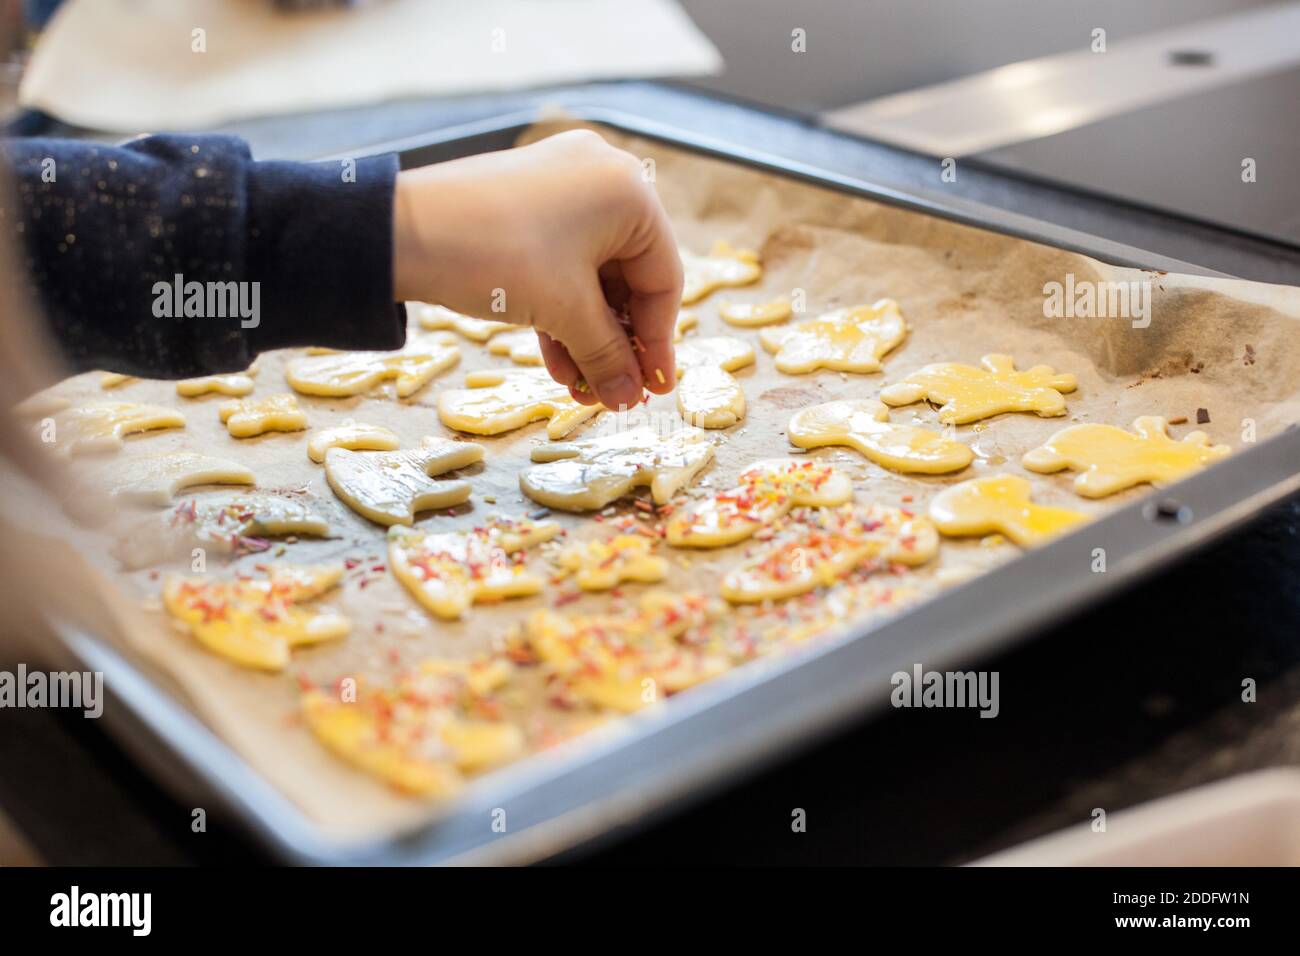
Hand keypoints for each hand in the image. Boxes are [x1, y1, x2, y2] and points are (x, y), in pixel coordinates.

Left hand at [392, 130, 681, 410]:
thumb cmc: (495, 256)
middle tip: (611, 394)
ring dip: (588, 336)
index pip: (664, 279)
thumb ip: (608, 355)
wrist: (397, 231)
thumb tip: (631, 397)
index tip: (652, 389)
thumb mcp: (563, 311)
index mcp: (630, 191)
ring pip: (592, 277)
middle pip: (628, 279)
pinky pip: (562, 263)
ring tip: (580, 389)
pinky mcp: (528, 203)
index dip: (657, 342)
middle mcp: (603, 178)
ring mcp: (563, 187)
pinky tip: (559, 362)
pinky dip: (562, 310)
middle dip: (616, 343)